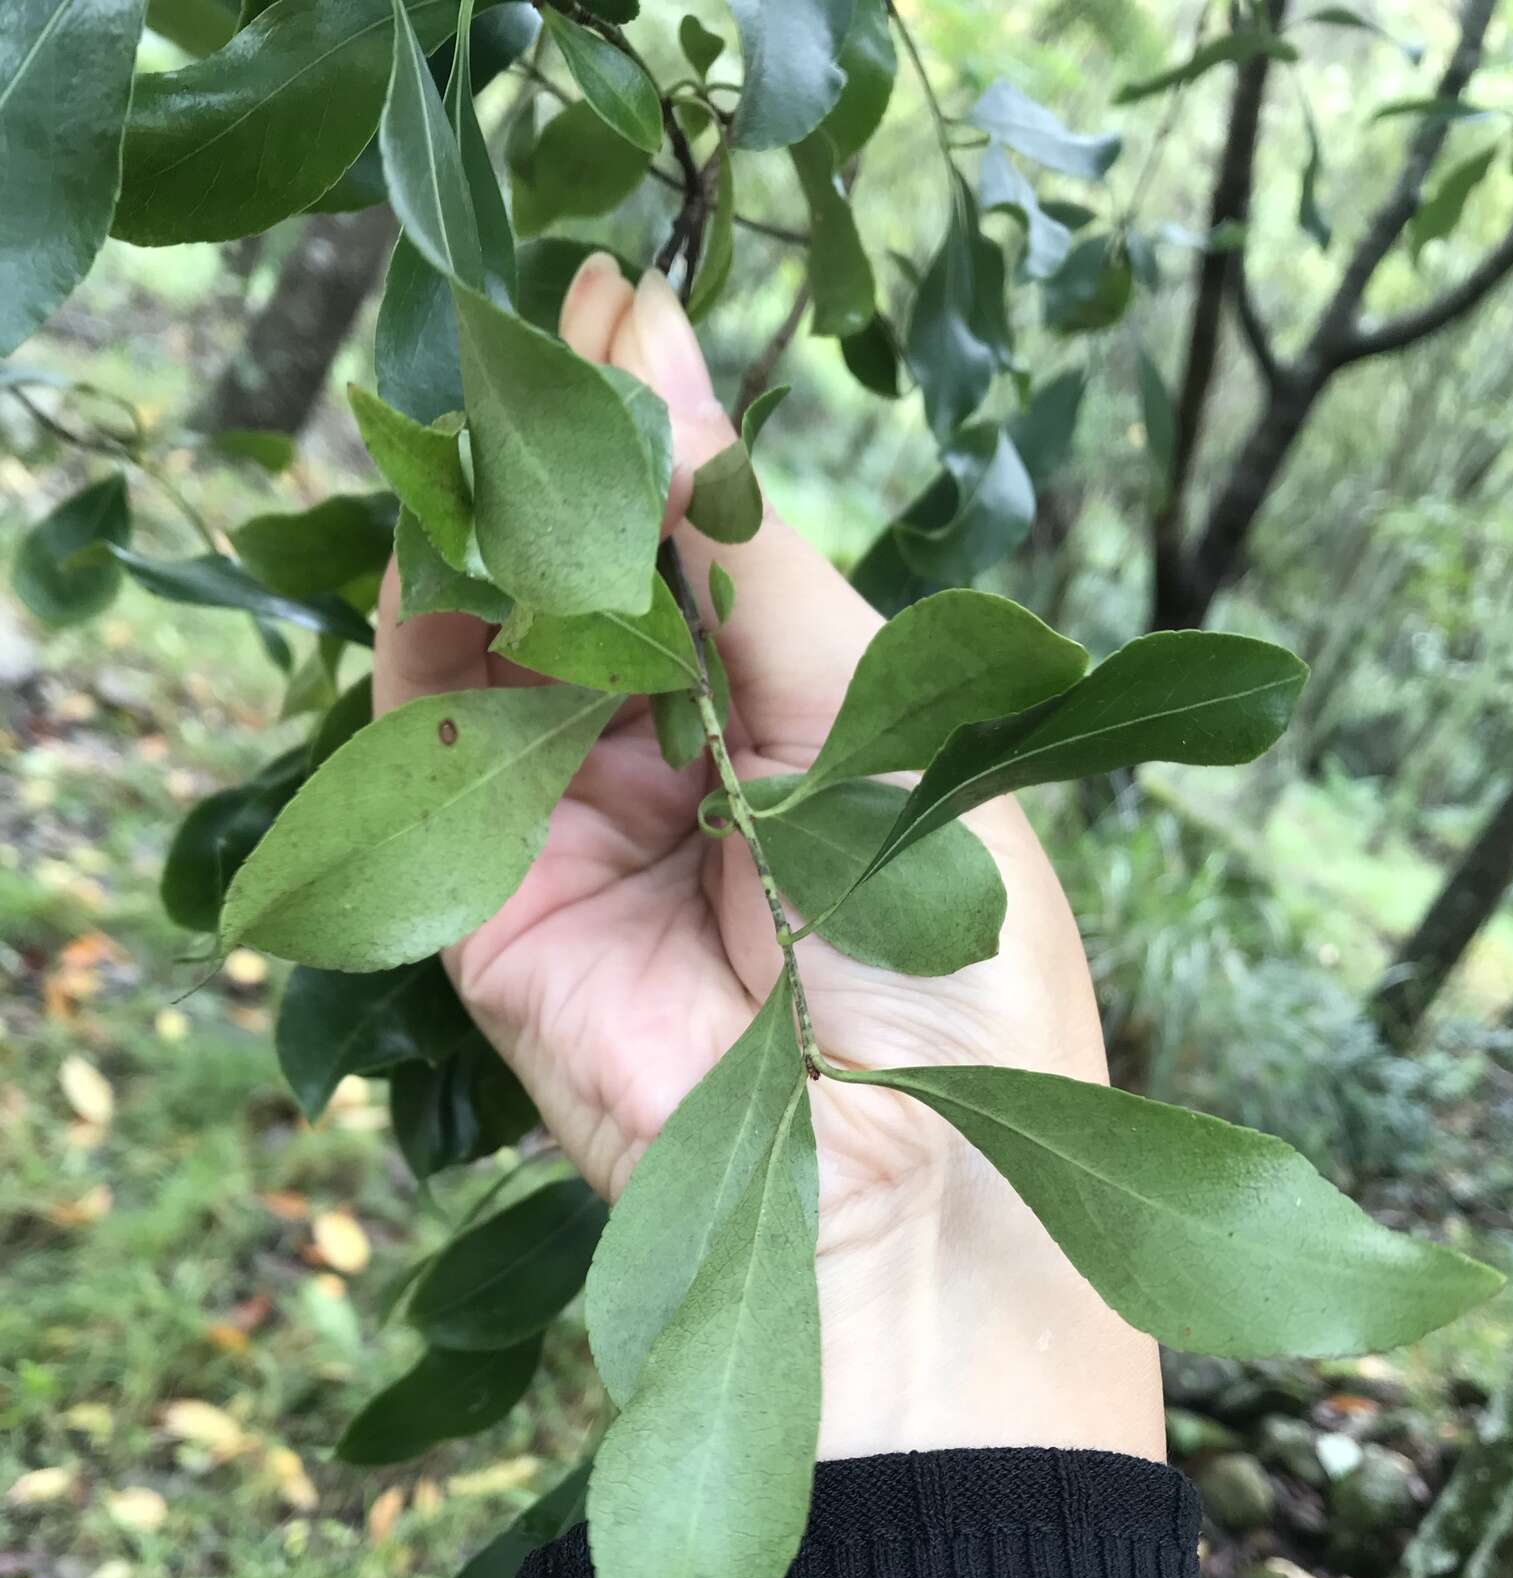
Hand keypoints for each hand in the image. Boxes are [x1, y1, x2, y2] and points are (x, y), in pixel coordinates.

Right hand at [375, 258, 1161, 1461]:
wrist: (909, 1209)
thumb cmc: (955, 973)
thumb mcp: (879, 730)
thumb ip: (752, 566)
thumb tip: (659, 354)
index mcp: (799, 733)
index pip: (695, 558)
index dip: (656, 437)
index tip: (620, 300)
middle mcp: (683, 780)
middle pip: (586, 594)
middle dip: (562, 469)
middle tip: (550, 329)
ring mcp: (581, 844)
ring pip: (497, 660)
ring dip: (490, 538)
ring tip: (497, 416)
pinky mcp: (496, 920)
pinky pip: (436, 764)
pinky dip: (424, 649)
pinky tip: (443, 542)